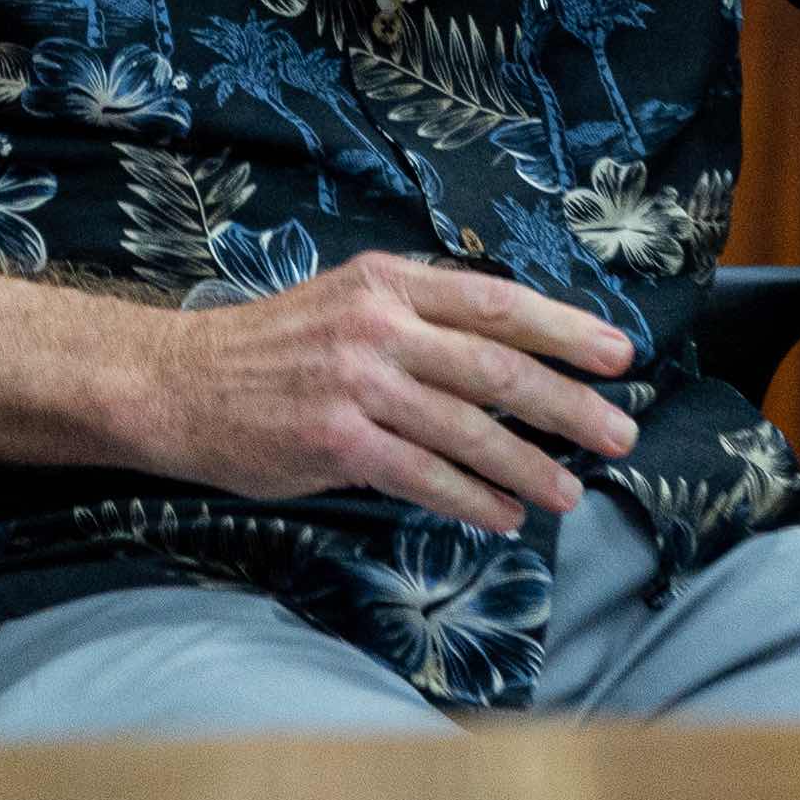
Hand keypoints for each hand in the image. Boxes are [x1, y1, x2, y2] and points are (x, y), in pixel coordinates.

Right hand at [136, 252, 638, 532]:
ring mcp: (357, 384)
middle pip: (499, 368)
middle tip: (621, 434)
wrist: (178, 383)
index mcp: (389, 283)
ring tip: (569, 492)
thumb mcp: (346, 302)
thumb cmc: (272, 349)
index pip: (498, 303)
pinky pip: (425, 477)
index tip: (620, 354)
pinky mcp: (336, 441)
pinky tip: (503, 516)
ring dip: (530, 467)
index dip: (566, 330)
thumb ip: (419, 319)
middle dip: (571, 405)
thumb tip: (509, 356)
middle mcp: (379, 326)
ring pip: (471, 431)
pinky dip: (473, 500)